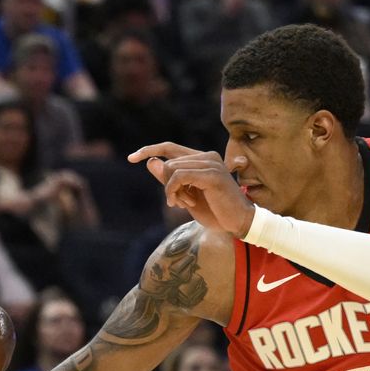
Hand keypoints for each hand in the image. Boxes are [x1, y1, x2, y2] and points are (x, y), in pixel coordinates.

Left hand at [129, 143, 255, 237]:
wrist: (239, 223)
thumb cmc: (215, 211)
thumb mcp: (186, 196)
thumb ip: (169, 180)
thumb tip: (150, 161)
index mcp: (202, 159)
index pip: (169, 147)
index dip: (149, 150)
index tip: (131, 158)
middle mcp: (207, 156)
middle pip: (168, 162)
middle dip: (166, 185)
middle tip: (177, 202)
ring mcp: (211, 163)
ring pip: (171, 169)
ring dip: (171, 191)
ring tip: (183, 204)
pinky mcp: (211, 174)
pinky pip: (178, 176)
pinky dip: (173, 190)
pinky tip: (181, 203)